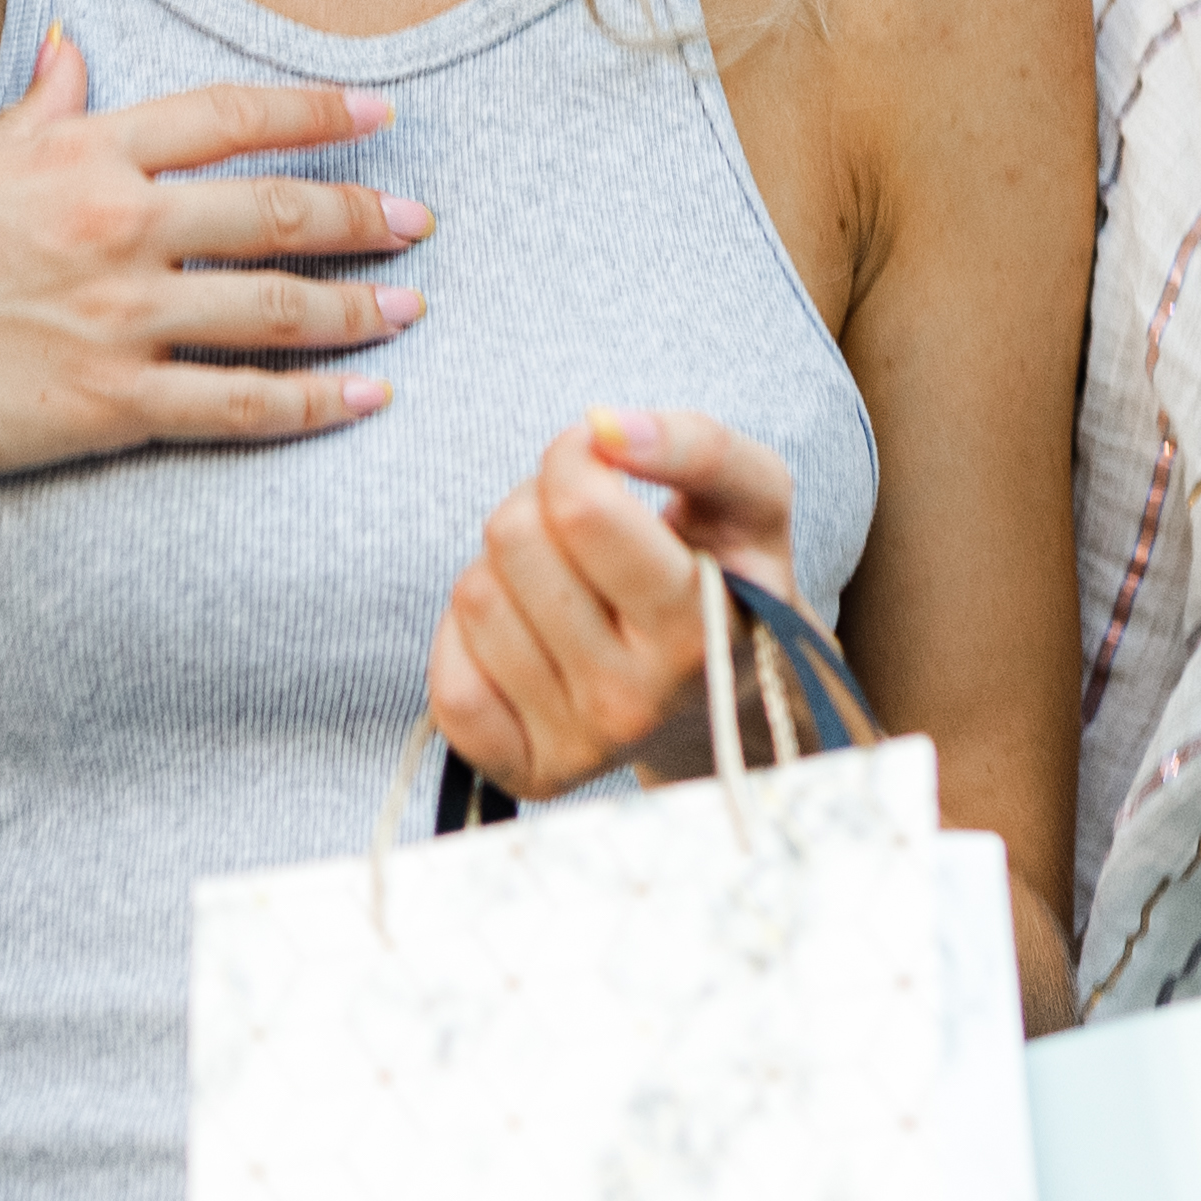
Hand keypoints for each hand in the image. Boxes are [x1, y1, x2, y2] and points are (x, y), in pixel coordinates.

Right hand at [0, 32, 429, 488]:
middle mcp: (115, 225)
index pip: (229, 115)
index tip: (380, 110)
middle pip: (273, 210)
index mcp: (83, 153)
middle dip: (361, 214)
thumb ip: (42, 108)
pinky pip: (238, 403)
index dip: (316, 111)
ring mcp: (118, 317)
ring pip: (274, 309)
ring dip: (356, 308)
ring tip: (408, 307)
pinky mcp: (112, 403)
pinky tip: (363, 398)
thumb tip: (74, 49)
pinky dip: (312, 403)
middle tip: (419, 220)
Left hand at [425, 411, 805, 802]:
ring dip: (506, 567)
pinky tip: (528, 634)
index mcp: (698, 630)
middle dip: (538, 503)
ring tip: (563, 581)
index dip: (574, 455)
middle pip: (513, 540)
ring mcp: (577, 747)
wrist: (728, 700)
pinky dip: (472, 638)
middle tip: (581, 523)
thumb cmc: (730, 577)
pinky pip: (448, 678)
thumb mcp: (752, 500)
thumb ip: (698, 446)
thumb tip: (605, 426)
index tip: (599, 456)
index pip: (582, 510)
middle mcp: (636, 702)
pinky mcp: (523, 775)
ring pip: (475, 599)